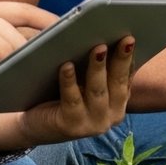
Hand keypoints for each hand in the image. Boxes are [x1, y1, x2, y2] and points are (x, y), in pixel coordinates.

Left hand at [0, 36, 136, 151]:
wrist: (34, 124)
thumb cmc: (60, 96)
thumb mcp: (84, 83)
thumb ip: (97, 69)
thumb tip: (106, 38)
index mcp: (117, 104)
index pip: (126, 77)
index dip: (129, 58)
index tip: (131, 38)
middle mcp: (109, 117)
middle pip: (116, 83)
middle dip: (120, 59)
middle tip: (124, 38)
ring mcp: (92, 125)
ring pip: (97, 91)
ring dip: (98, 68)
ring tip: (98, 48)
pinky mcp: (71, 126)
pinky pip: (71, 100)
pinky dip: (69, 81)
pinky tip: (67, 65)